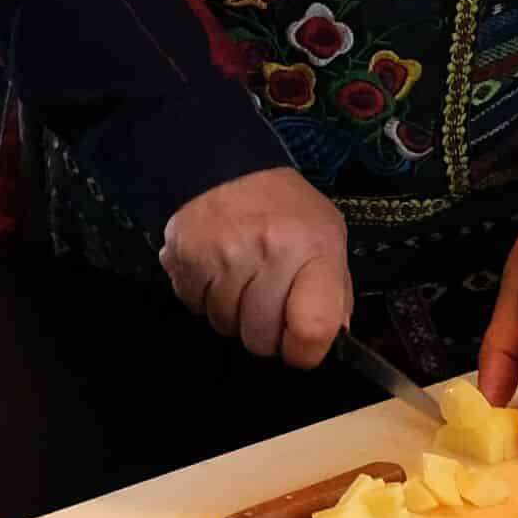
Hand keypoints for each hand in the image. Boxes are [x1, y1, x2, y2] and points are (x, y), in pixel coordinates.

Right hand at [156, 165, 353, 367]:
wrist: (225, 166)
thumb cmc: (285, 211)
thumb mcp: (328, 239)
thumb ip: (334, 293)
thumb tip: (331, 340)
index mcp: (312, 248)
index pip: (312, 329)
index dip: (306, 351)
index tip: (301, 345)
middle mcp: (267, 251)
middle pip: (262, 338)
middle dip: (266, 331)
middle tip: (268, 300)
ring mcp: (221, 255)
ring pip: (226, 327)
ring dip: (234, 314)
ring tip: (242, 279)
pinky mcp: (184, 258)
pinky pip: (196, 308)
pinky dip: (206, 299)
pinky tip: (217, 272)